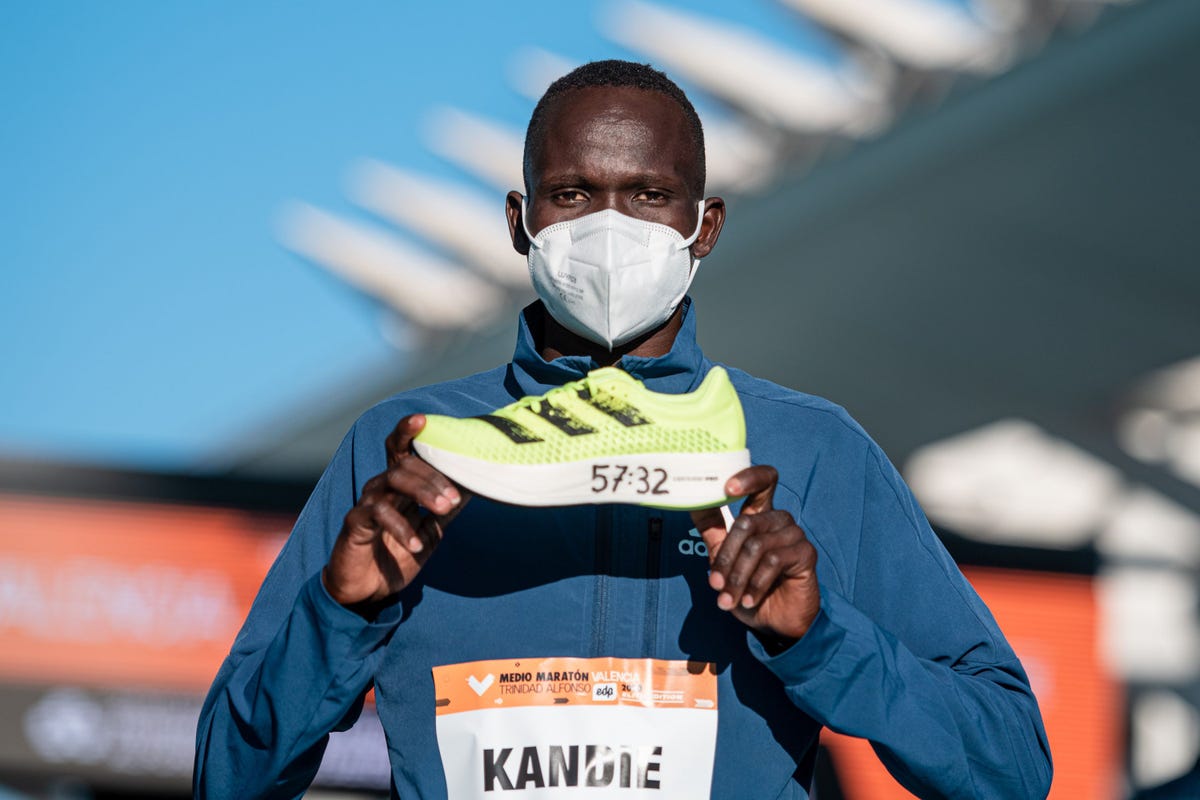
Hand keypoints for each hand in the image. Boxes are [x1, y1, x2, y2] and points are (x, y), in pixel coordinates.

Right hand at [323, 414, 468, 612]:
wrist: (367, 590)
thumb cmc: (396, 555)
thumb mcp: (430, 532)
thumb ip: (447, 509)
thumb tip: (474, 487)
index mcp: (399, 485)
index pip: (402, 450)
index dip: (408, 431)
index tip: (423, 419)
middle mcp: (381, 487)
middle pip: (405, 464)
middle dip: (433, 475)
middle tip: (454, 496)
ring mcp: (367, 503)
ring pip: (393, 480)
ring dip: (422, 492)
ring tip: (442, 509)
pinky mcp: (355, 523)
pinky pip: (378, 515)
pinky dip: (401, 528)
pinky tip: (416, 546)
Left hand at [690, 465, 819, 643]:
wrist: (775, 622)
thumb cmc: (749, 588)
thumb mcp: (725, 561)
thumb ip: (713, 532)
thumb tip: (692, 503)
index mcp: (759, 515)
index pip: (762, 481)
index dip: (747, 477)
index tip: (726, 487)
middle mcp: (778, 519)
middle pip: (746, 522)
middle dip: (726, 558)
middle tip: (715, 584)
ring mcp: (794, 534)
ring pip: (756, 545)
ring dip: (738, 577)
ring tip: (729, 599)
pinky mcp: (806, 553)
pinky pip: (774, 561)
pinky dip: (756, 584)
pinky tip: (749, 600)